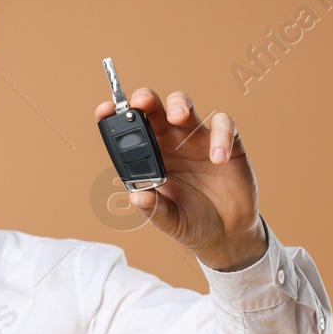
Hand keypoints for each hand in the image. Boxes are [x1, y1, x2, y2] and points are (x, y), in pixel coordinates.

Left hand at [93, 88, 266, 270]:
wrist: (227, 234)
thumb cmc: (192, 222)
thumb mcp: (169, 221)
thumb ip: (154, 209)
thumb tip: (137, 197)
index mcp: (150, 157)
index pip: (129, 131)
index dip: (116, 115)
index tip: (105, 110)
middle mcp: (171, 143)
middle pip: (155, 108)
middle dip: (146, 99)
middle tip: (141, 103)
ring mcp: (198, 140)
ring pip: (185, 106)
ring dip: (179, 105)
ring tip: (178, 117)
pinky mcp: (228, 143)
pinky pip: (223, 125)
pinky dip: (220, 135)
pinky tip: (217, 158)